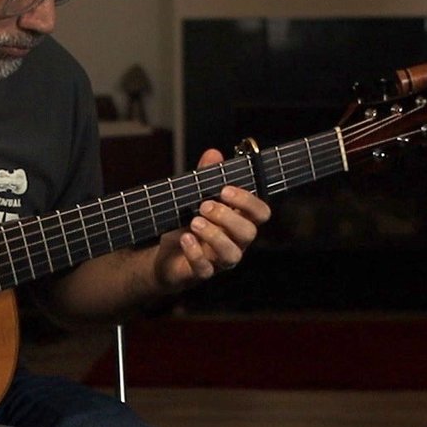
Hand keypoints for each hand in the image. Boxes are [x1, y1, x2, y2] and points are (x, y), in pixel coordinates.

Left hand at [152, 149, 271, 291]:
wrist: (165, 255)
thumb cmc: (189, 223)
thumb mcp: (195, 197)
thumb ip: (205, 177)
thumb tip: (214, 153)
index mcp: (240, 220)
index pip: (261, 213)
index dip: (248, 201)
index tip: (225, 189)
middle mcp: (236, 242)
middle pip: (249, 232)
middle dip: (228, 216)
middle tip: (204, 205)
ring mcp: (220, 260)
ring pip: (231, 254)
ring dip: (214, 235)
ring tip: (194, 222)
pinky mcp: (202, 273)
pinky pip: (206, 270)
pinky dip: (195, 253)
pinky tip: (184, 239)